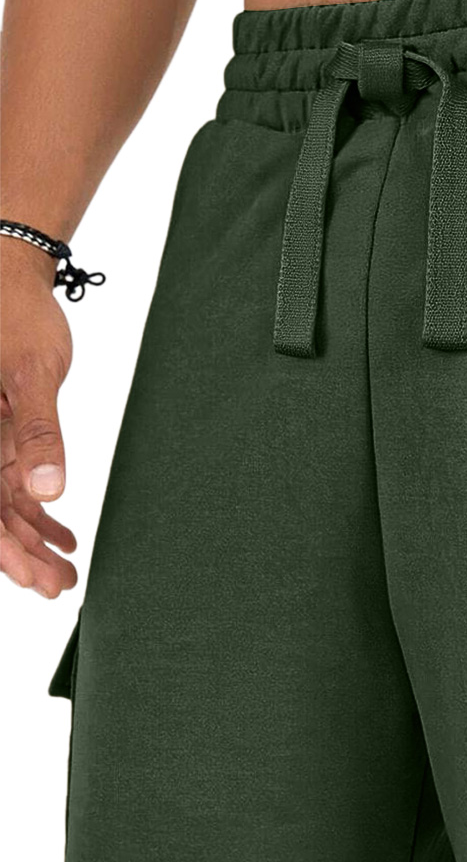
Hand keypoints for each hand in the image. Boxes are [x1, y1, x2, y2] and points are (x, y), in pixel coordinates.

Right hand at [0, 239, 76, 596]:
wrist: (6, 273)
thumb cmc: (13, 313)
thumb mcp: (31, 373)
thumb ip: (38, 434)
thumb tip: (48, 491)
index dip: (2, 548)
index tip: (31, 580)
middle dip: (20, 555)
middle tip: (58, 588)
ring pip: (1, 504)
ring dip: (32, 540)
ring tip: (66, 573)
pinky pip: (11, 484)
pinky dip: (37, 512)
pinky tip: (63, 538)